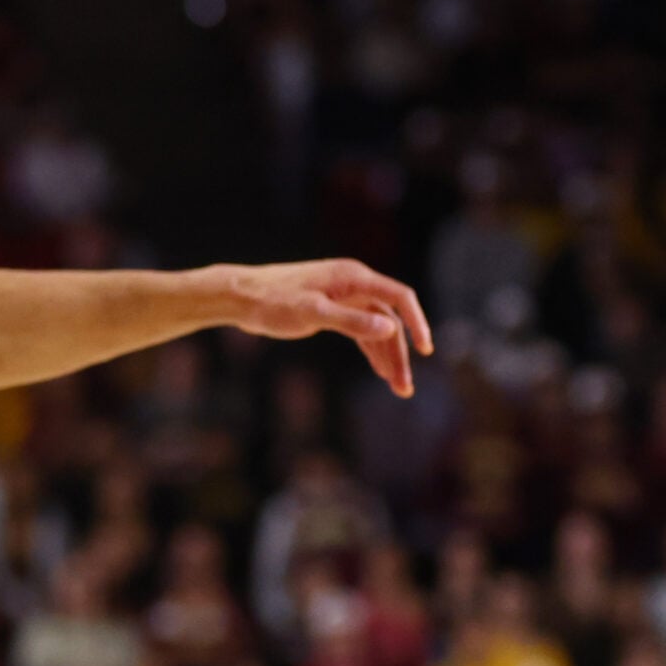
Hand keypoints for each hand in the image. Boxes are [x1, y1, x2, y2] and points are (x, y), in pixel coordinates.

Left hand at [217, 259, 434, 397]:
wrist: (240, 297)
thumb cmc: (272, 302)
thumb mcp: (312, 313)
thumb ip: (351, 321)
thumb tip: (390, 327)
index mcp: (353, 277)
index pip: (399, 297)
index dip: (417, 321)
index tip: (425, 350)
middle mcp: (353, 285)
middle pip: (390, 320)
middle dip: (400, 353)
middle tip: (404, 388)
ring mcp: (343, 297)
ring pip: (377, 328)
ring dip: (387, 356)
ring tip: (398, 387)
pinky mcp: (332, 310)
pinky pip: (361, 331)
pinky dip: (371, 350)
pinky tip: (380, 371)